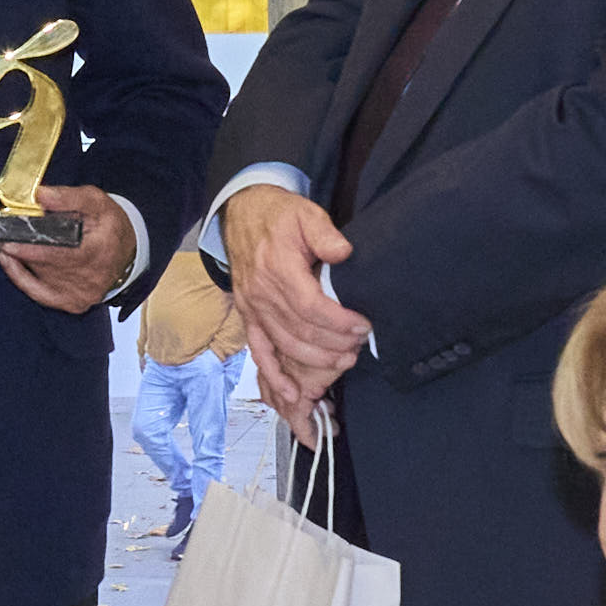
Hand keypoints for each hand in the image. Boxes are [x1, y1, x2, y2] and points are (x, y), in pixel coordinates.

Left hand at [0, 185, 139, 315]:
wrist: (128, 254)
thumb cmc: (110, 226)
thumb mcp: (96, 202)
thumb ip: (69, 197)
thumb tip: (40, 195)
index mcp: (95, 252)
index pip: (54, 252)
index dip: (25, 246)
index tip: (2, 237)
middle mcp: (87, 279)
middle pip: (40, 263)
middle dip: (15, 247)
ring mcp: (78, 295)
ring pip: (36, 275)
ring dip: (18, 258)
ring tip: (1, 241)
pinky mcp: (71, 304)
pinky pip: (36, 292)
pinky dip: (19, 276)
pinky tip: (8, 261)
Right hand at [221, 182, 372, 417]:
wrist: (242, 214)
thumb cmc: (279, 216)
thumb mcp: (306, 213)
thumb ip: (325, 233)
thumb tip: (343, 253)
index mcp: (277, 268)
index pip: (311, 306)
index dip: (339, 322)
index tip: (363, 326)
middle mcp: (262, 293)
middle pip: (301, 331)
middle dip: (334, 344)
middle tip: (359, 347)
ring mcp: (253, 308)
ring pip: (285, 345)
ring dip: (316, 359)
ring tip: (343, 361)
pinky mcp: (248, 317)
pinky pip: (259, 351)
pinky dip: (273, 375)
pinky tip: (291, 392)